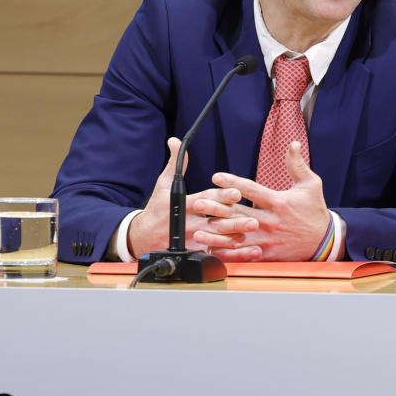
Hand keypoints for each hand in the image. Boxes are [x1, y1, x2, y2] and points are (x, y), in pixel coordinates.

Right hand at [126, 137, 247, 256]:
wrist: (143, 236)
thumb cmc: (157, 208)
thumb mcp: (163, 185)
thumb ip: (175, 164)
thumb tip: (176, 141)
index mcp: (182, 205)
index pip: (204, 199)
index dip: (220, 196)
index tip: (236, 194)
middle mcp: (187, 223)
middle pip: (213, 222)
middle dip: (233, 221)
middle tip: (252, 220)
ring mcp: (191, 239)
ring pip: (215, 239)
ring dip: (234, 238)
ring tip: (251, 234)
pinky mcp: (194, 251)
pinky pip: (214, 253)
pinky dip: (231, 254)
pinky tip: (246, 251)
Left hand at [192, 141, 331, 261]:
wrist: (324, 241)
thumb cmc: (315, 211)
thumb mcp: (311, 185)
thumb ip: (298, 165)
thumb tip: (293, 144)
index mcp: (278, 202)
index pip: (252, 190)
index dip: (233, 183)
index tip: (216, 176)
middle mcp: (270, 220)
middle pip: (239, 214)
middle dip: (217, 208)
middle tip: (198, 203)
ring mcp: (268, 238)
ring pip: (238, 236)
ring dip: (217, 234)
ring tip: (199, 231)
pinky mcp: (268, 253)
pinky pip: (245, 254)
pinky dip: (229, 253)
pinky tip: (214, 251)